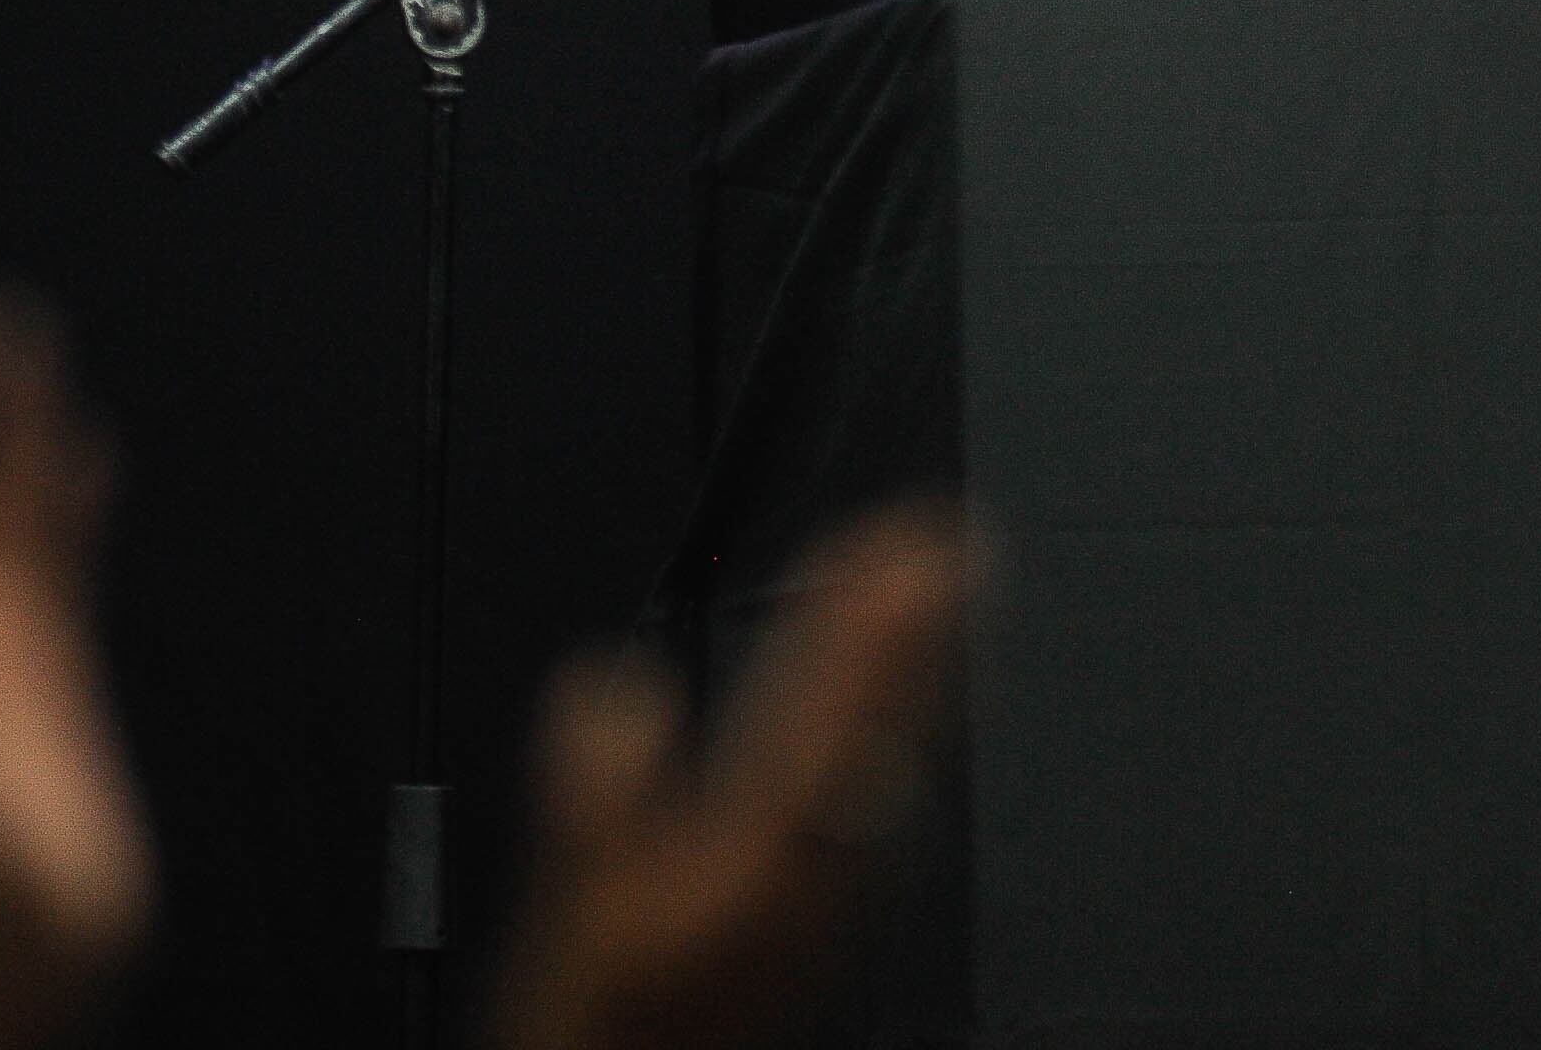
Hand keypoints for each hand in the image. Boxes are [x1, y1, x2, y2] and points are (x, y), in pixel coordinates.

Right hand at [494, 509, 965, 1049]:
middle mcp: (819, 865)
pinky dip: (901, 726)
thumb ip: (598, 786)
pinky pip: (886, 791)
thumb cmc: (612, 1014)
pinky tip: (906, 704)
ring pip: (900, 755)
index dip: (875, 622)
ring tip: (945, 595)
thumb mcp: (580, 896)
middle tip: (960, 539)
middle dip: (924, 628)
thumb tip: (620, 685)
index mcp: (761, 851)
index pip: (837, 707)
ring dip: (924, 669)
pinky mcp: (831, 904)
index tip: (905, 549)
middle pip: (890, 722)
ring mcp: (835, 887)